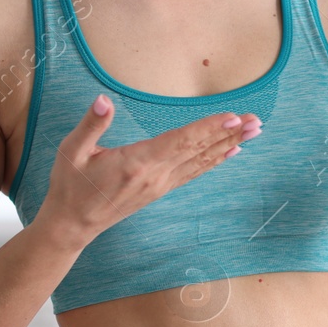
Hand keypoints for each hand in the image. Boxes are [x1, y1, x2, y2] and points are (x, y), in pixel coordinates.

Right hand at [36, 93, 260, 248]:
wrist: (72, 226)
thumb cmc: (70, 186)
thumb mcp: (72, 152)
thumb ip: (91, 125)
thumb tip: (103, 101)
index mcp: (137, 162)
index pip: (180, 140)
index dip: (209, 128)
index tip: (233, 116)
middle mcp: (155, 175)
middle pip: (199, 150)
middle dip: (229, 133)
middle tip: (257, 121)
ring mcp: (160, 185)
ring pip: (201, 161)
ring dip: (228, 144)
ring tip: (253, 132)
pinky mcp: (160, 190)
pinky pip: (194, 172)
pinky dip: (214, 161)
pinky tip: (230, 152)